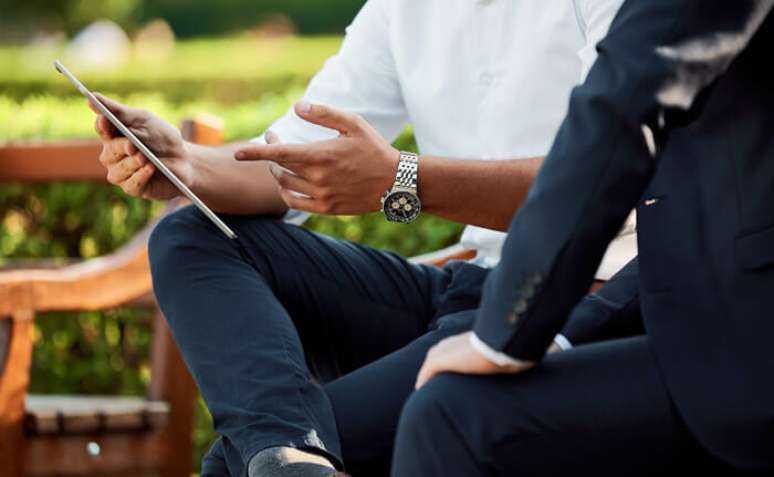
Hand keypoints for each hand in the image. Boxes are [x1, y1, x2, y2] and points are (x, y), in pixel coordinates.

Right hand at [90, 94, 192, 199]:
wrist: (185, 160)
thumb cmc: (163, 138)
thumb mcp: (144, 120)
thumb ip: (120, 112)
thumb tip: (93, 97)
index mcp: (114, 136)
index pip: (102, 129)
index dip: (102, 125)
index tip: (106, 119)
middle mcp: (113, 156)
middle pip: (109, 151)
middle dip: (120, 147)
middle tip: (132, 145)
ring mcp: (122, 173)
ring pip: (118, 170)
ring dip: (133, 163)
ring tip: (146, 158)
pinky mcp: (134, 188)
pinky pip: (131, 184)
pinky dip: (141, 176)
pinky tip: (151, 168)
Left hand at [234, 101, 398, 214]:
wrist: (395, 182)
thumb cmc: (374, 148)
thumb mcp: (353, 123)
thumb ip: (323, 113)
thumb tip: (297, 107)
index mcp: (321, 155)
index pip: (279, 153)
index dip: (255, 152)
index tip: (237, 153)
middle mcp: (318, 178)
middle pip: (280, 167)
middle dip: (271, 154)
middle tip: (276, 139)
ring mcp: (321, 196)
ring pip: (285, 185)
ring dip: (278, 172)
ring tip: (283, 161)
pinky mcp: (327, 209)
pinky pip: (294, 203)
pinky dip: (285, 193)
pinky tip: (287, 184)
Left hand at [415, 332, 534, 388]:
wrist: (505, 341)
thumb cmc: (511, 343)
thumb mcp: (508, 345)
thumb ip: (509, 347)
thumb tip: (534, 350)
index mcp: (466, 338)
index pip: (450, 349)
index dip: (448, 360)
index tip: (449, 371)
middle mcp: (453, 342)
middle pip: (437, 355)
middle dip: (434, 368)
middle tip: (430, 383)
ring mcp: (446, 350)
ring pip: (431, 364)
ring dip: (427, 376)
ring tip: (425, 390)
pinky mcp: (442, 360)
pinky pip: (426, 373)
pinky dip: (423, 380)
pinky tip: (421, 390)